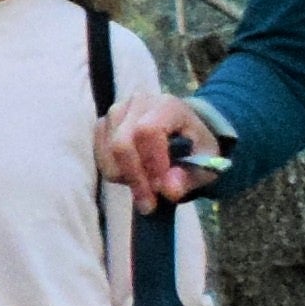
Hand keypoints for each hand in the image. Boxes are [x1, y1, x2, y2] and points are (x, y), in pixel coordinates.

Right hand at [97, 87, 225, 206]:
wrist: (182, 132)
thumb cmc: (194, 147)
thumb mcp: (205, 163)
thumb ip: (189, 177)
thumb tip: (168, 190)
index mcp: (167, 105)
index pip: (148, 130)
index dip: (151, 162)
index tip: (161, 187)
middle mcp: (138, 102)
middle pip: (122, 143)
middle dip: (135, 178)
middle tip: (149, 203)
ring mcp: (116, 111)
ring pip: (108, 151)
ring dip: (124, 177)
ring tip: (144, 189)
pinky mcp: (104, 124)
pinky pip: (99, 154)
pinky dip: (113, 172)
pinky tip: (131, 176)